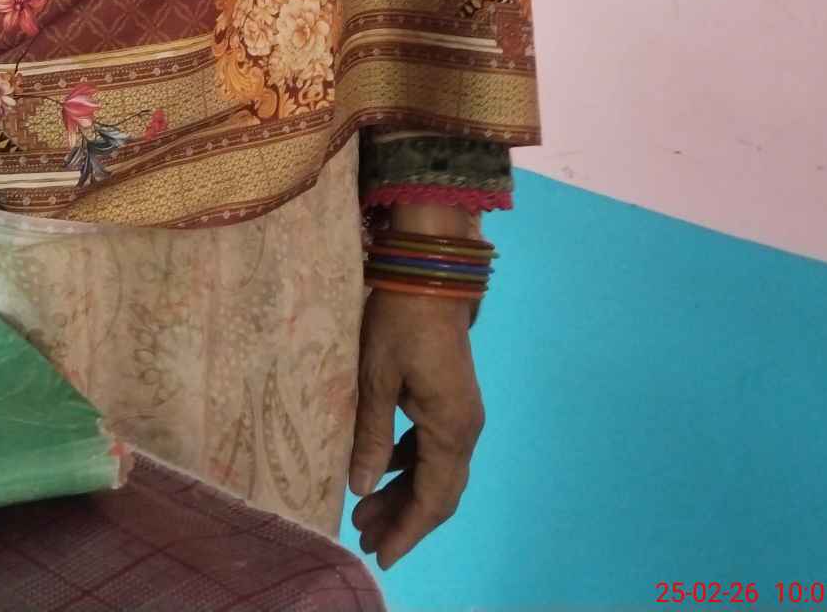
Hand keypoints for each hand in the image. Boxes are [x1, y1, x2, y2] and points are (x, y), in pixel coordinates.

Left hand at [347, 288, 484, 570]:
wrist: (429, 271)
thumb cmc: (399, 320)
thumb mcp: (376, 377)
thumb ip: (372, 435)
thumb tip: (362, 487)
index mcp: (450, 428)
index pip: (432, 498)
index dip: (408, 531)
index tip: (382, 556)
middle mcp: (464, 428)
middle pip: (438, 491)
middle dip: (403, 518)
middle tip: (365, 538)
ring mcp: (460, 412)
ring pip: (435, 470)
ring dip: (404, 492)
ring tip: (364, 511)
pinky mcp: (450, 397)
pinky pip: (433, 446)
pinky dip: (409, 464)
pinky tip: (383, 469)